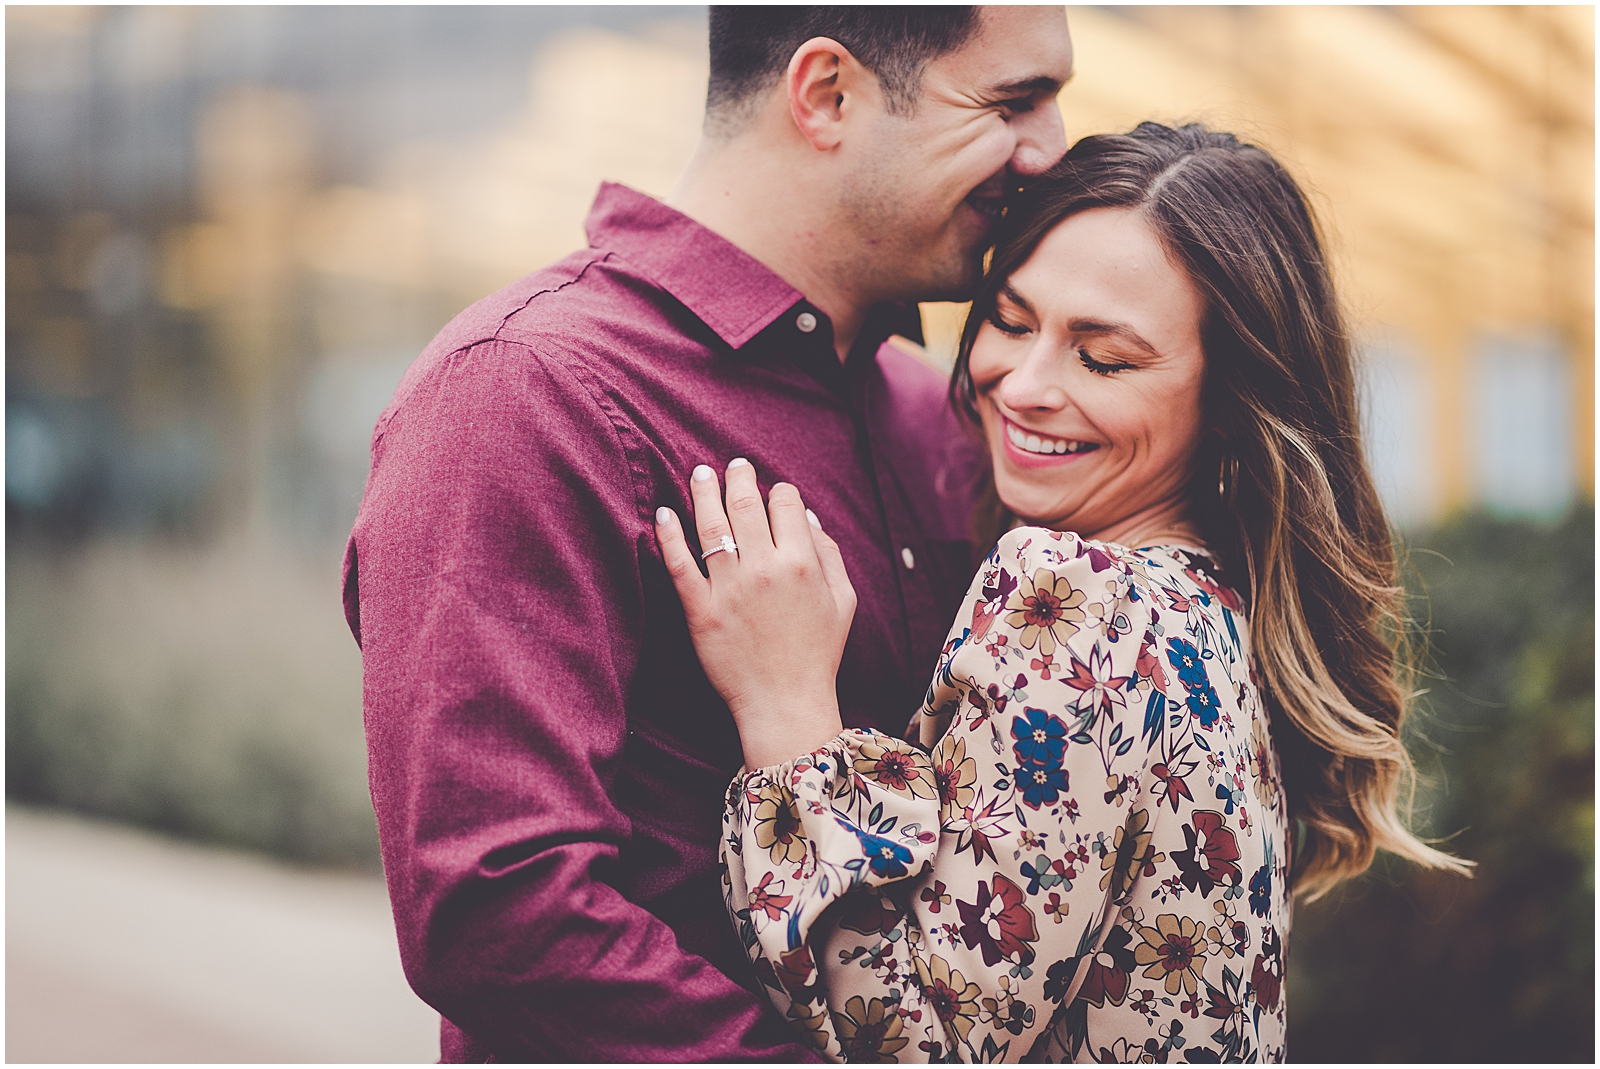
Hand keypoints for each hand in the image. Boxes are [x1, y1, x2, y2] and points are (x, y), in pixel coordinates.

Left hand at [654, 458, 854, 768]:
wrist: (784, 703)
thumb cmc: (818, 653)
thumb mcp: (843, 602)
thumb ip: (830, 556)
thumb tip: (809, 518)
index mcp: (802, 564)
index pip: (787, 504)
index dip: (779, 491)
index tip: (772, 492)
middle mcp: (765, 570)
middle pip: (746, 505)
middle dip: (738, 477)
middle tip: (732, 465)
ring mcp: (730, 590)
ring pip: (711, 526)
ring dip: (703, 492)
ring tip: (699, 473)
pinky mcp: (701, 612)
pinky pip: (679, 565)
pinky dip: (669, 536)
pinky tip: (665, 514)